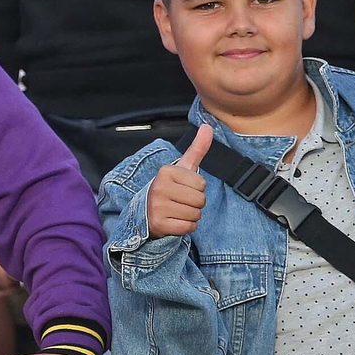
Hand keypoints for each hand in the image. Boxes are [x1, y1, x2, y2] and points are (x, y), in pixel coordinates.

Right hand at [147, 123, 212, 238]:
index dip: (196, 189)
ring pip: (195, 215)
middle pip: (200, 200)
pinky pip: (188, 227)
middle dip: (195, 204)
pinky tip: (175, 222)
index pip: (201, 184)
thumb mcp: (182, 168)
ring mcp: (157, 206)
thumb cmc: (170, 188)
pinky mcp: (158, 224)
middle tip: (180, 202)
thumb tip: (208, 126)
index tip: (182, 189)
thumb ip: (197, 148)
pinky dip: (186, 227)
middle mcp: (159, 187)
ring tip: (177, 211)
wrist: (146, 212)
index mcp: (166, 171)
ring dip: (191, 216)